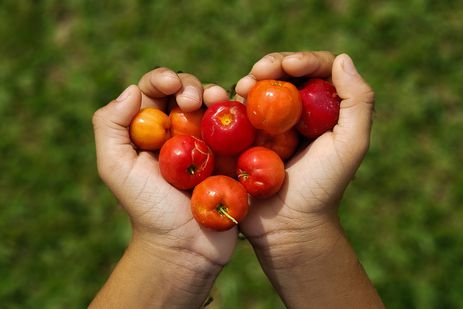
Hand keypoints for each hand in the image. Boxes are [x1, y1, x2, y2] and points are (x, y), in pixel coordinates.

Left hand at [91, 68, 230, 307]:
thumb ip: (109, 126)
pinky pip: (237, 126)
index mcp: (149, 131)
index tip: (170, 85)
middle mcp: (178, 132)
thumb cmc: (148, 209)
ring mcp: (207, 142)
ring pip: (213, 105)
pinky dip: (238, 113)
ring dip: (216, 95)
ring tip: (217, 101)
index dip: (162, 79)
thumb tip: (132, 90)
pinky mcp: (231, 154)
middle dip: (190, 86)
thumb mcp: (116, 168)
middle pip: (185, 92)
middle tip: (194, 100)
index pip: (154, 91)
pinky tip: (239, 113)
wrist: (185, 245)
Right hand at [235, 52, 381, 307]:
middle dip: (272, 66)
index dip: (304, 60)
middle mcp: (297, 114)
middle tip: (260, 72)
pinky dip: (230, 101)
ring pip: (259, 89)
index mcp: (324, 111)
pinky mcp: (244, 137)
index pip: (318, 71)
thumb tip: (343, 59)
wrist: (288, 225)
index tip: (289, 66)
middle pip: (285, 75)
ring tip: (245, 87)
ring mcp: (268, 125)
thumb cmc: (322, 188)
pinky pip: (236, 111)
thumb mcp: (350, 145)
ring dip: (251, 81)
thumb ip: (358, 101)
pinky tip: (225, 100)